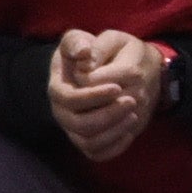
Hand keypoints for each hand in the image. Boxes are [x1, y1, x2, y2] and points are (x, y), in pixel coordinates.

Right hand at [48, 27, 168, 166]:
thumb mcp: (82, 39)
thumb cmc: (92, 53)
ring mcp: (74, 129)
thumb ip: (78, 42)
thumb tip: (84, 53)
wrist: (108, 68)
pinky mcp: (89, 140)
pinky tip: (130, 132)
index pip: (70, 99)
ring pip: (89, 142)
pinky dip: (114, 147)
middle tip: (132, 101)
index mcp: (58, 88)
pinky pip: (98, 154)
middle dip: (107, 115)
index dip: (93, 96)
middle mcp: (62, 112)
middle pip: (80, 124)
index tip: (117, 87)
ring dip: (113, 131)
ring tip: (133, 114)